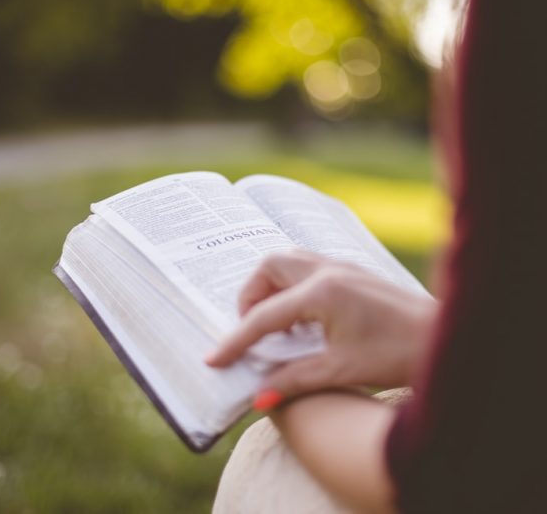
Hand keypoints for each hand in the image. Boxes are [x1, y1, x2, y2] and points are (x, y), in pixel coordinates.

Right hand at [207, 250, 435, 398]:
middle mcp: (328, 271)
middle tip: (251, 329)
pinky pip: (308, 267)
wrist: (444, 338)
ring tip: (274, 321)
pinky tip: (302, 316)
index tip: (214, 358)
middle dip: (251, 295)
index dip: (236, 340)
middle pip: (269, 266)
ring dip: (271, 286)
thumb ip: (294, 380)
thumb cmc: (398, 353)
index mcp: (322, 293)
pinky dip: (292, 286)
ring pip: (289, 261)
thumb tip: (258, 397)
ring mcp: (342, 266)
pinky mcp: (352, 271)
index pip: (264, 316)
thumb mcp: (341, 370)